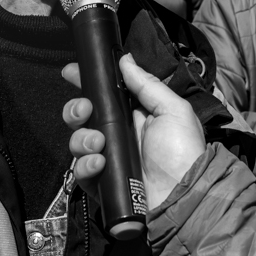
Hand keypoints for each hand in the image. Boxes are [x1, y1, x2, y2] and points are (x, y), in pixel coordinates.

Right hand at [62, 56, 206, 210]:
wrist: (183, 196)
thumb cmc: (183, 152)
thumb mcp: (174, 111)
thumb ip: (148, 85)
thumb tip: (125, 60)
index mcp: (135, 115)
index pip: (104, 95)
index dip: (86, 83)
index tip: (72, 71)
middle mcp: (118, 135)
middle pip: (83, 116)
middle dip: (76, 109)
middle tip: (84, 110)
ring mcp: (108, 159)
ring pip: (78, 142)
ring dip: (81, 138)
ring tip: (98, 142)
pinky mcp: (101, 182)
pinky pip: (80, 171)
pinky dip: (85, 165)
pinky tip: (99, 163)